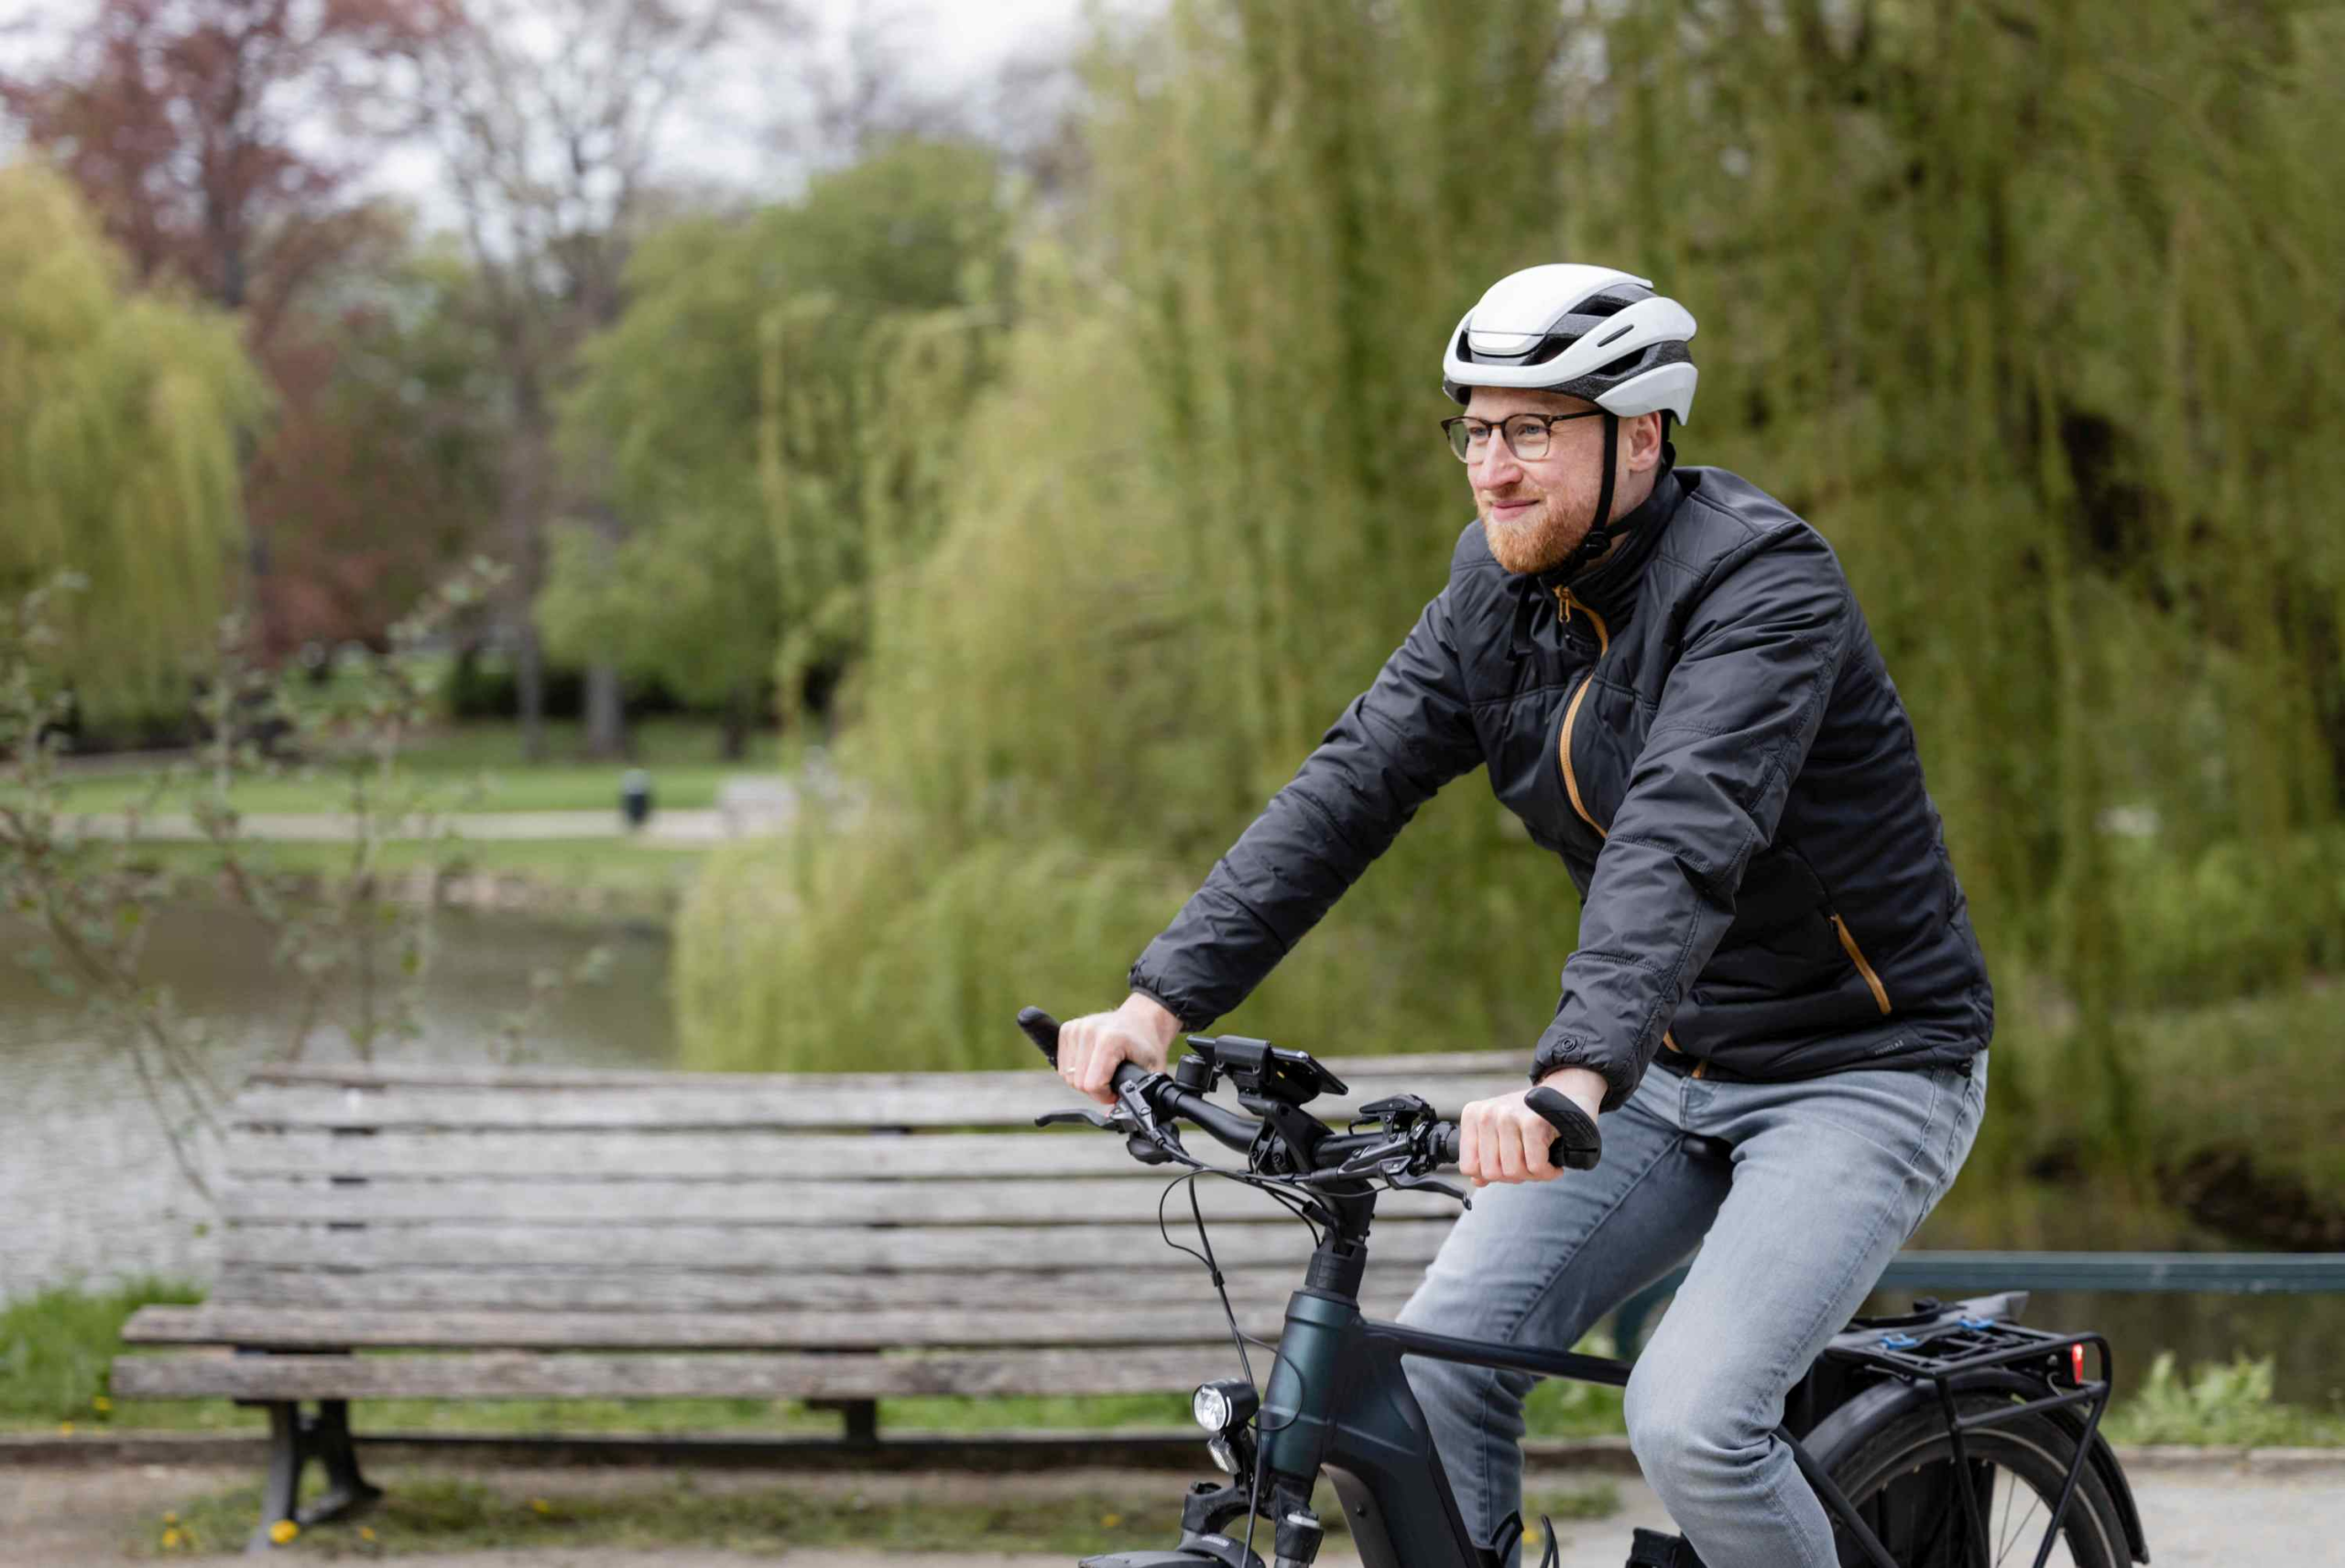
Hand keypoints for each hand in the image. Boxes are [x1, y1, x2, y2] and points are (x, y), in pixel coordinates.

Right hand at [1053, 993, 1181, 1104]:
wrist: (1142, 1019)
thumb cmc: (1147, 1045)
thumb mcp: (1151, 1072)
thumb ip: (1136, 1096)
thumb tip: (1112, 1116)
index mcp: (1110, 1040)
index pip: (1092, 1085)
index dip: (1105, 1096)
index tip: (1117, 1090)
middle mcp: (1089, 1031)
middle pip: (1078, 1083)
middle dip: (1096, 1090)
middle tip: (1112, 1081)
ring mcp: (1076, 1028)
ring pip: (1068, 1076)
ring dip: (1084, 1080)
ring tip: (1103, 1071)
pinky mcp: (1068, 1029)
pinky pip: (1062, 1065)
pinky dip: (1075, 1071)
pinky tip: (1091, 1063)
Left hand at [1457, 1067, 1604, 1186]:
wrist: (1569, 1094)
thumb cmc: (1533, 1118)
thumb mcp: (1503, 1133)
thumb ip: (1487, 1157)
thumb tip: (1477, 1180)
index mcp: (1473, 1115)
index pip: (1469, 1167)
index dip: (1493, 1175)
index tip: (1510, 1166)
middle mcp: (1487, 1113)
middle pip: (1492, 1172)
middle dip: (1516, 1177)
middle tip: (1530, 1165)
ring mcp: (1509, 1115)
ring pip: (1513, 1171)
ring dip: (1533, 1176)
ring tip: (1542, 1162)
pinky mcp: (1533, 1122)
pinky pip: (1535, 1167)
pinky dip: (1548, 1172)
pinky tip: (1554, 1165)